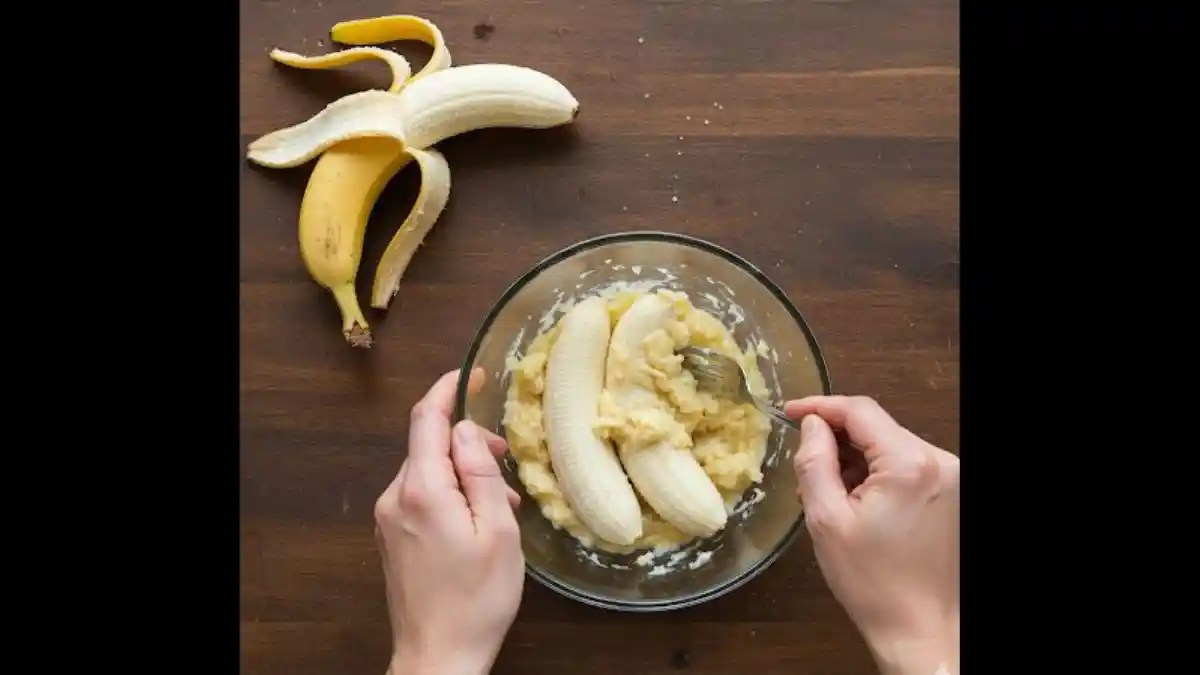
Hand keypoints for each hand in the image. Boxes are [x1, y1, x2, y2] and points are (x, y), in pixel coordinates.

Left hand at [375, 368, 523, 674]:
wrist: (439, 656)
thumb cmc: (477, 599)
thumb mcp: (498, 530)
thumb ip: (481, 473)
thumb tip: (467, 430)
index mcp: (423, 490)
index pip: (426, 419)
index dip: (449, 389)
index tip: (473, 373)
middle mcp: (396, 498)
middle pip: (428, 445)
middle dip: (466, 440)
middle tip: (505, 459)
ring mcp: (389, 519)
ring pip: (427, 472)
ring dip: (463, 472)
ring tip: (502, 502)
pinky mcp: (392, 538)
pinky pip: (421, 497)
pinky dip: (450, 494)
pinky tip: (478, 520)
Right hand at [785, 396, 958, 674]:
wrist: (919, 628)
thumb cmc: (872, 582)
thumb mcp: (826, 520)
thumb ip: (815, 462)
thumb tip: (812, 425)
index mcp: (909, 464)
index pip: (860, 411)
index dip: (820, 406)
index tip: (789, 413)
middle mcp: (939, 462)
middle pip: (877, 428)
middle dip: (837, 441)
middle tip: (805, 468)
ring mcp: (950, 477)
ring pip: (890, 446)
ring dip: (857, 460)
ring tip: (830, 496)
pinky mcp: (951, 493)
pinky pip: (905, 466)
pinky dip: (877, 475)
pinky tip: (857, 504)